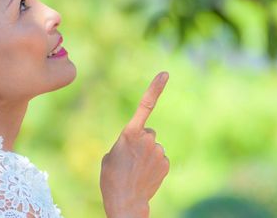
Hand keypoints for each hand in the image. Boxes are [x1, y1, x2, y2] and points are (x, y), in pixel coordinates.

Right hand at [100, 72, 169, 217]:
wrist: (125, 202)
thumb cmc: (111, 177)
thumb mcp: (111, 154)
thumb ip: (126, 141)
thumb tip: (140, 142)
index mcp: (130, 133)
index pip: (145, 105)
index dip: (155, 88)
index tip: (165, 73)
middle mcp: (147, 139)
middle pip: (148, 132)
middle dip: (142, 141)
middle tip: (130, 158)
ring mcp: (158, 151)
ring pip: (154, 146)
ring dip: (147, 154)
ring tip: (136, 169)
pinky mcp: (166, 163)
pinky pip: (160, 158)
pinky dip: (154, 164)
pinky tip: (144, 175)